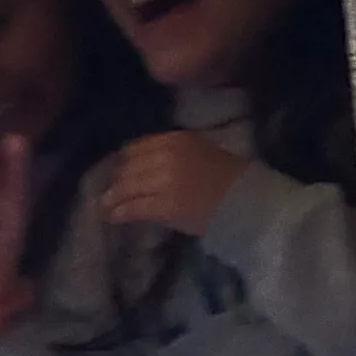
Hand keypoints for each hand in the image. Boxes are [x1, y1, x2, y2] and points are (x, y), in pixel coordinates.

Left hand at [97, 131, 249, 236]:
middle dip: (116, 179)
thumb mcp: (201, 151)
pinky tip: (112, 217)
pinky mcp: (167, 206)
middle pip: (130, 166)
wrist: (249, 202)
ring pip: (129, 187)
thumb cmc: (231, 178)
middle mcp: (169, 155)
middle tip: (108, 191)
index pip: (138, 146)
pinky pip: (136, 208)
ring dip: (113, 197)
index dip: (124, 159)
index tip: (117, 169)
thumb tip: (142, 164)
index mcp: (178, 139)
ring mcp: (166, 181)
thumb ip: (172, 153)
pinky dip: (121, 212)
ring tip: (105, 205)